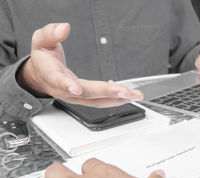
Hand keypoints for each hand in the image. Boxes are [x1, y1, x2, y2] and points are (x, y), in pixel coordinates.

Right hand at [17, 23, 142, 107]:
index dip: (67, 84)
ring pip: (97, 101)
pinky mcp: (85, 99)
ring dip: (117, 99)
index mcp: (51, 73)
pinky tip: (128, 97)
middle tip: (125, 92)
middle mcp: (64, 89)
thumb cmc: (43, 58)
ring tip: (134, 95)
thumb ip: (51, 33)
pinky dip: (116, 100)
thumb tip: (64, 27)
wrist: (40, 77)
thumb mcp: (41, 41)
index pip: (58, 79)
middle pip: (87, 93)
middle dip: (107, 92)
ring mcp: (75, 97)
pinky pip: (101, 102)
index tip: (76, 88)